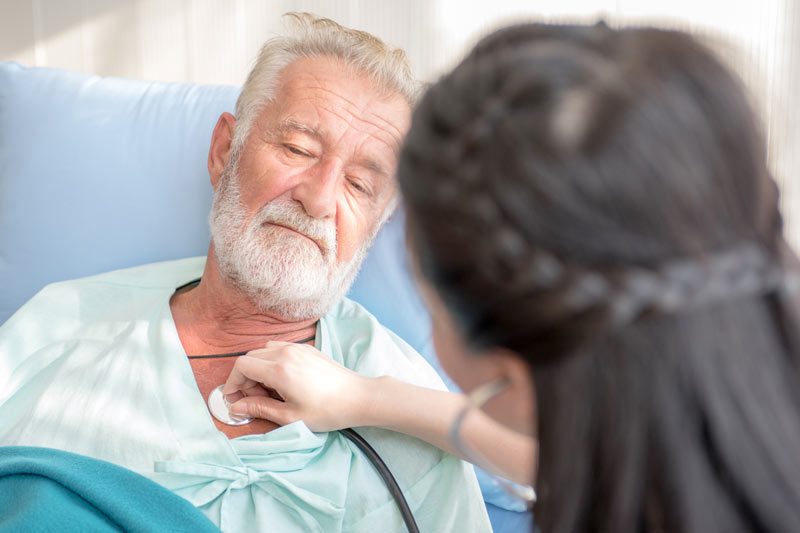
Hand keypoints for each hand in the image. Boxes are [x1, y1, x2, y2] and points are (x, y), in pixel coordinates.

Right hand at [221, 341, 371, 431]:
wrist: (358, 397)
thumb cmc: (327, 411)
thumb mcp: (290, 416)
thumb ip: (259, 408)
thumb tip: (236, 407)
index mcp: (279, 369)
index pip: (242, 365)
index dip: (233, 382)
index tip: (235, 399)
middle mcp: (286, 352)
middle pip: (251, 356)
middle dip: (245, 378)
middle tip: (255, 399)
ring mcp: (298, 348)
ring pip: (264, 351)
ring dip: (259, 368)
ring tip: (270, 391)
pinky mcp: (308, 349)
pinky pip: (280, 349)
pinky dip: (272, 362)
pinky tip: (284, 381)